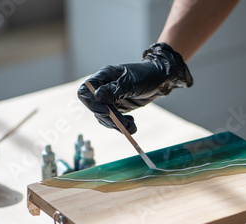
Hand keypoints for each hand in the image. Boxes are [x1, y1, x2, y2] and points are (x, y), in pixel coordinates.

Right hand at [77, 42, 192, 132]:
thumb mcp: (132, 82)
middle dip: (110, 119)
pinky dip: (122, 126)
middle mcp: (103, 88)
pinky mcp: (117, 107)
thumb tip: (98, 96)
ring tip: (132, 126)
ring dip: (117, 125)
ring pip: (104, 117)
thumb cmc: (146, 75)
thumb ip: (115, 89)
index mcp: (103, 77)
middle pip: (96, 108)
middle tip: (125, 125)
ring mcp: (109, 99)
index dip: (92, 104)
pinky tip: (132, 124)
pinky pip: (114, 121)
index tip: (107, 112)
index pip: (85, 92)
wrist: (160, 79)